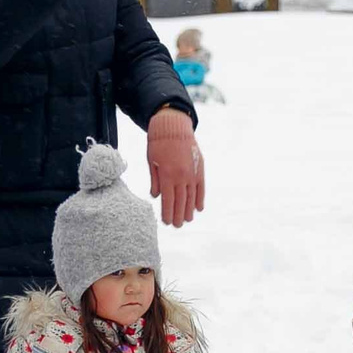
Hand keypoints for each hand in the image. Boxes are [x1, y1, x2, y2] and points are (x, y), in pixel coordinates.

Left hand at [148, 107, 204, 226]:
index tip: (167, 222)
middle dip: (178, 215)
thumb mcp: (151, 161)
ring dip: (189, 210)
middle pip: (180, 201)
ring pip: (191, 197)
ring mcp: (191, 173)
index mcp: (167, 175)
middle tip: (177, 226)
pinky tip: (198, 208)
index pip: (168, 200)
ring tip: (187, 220)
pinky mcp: (199, 169)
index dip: (167, 213)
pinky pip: (200, 187)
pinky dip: (199, 198)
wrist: (174, 126)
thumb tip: (156, 196)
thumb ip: (155, 180)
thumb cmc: (158, 144)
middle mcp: (180, 176)